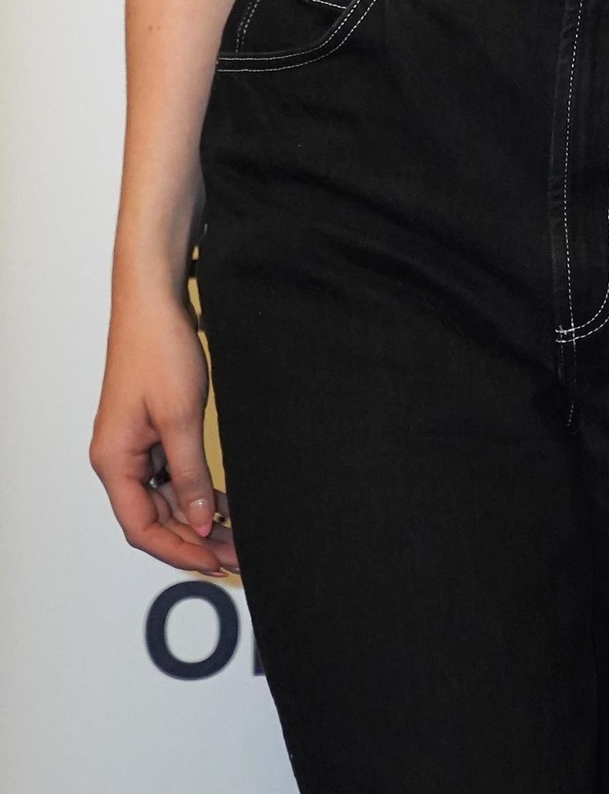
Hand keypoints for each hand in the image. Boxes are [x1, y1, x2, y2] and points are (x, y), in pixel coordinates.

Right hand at [91, 283, 237, 575]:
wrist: (154, 302)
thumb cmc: (158, 349)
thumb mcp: (181, 417)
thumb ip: (189, 474)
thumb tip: (197, 522)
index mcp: (114, 461)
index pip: (141, 527)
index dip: (177, 550)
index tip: (213, 563)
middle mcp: (119, 459)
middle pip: (154, 518)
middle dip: (195, 539)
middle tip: (236, 556)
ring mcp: (136, 446)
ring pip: (166, 498)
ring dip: (198, 517)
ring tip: (237, 537)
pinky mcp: (153, 431)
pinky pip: (172, 474)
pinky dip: (197, 490)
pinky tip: (225, 504)